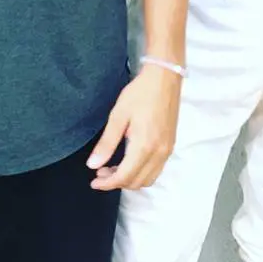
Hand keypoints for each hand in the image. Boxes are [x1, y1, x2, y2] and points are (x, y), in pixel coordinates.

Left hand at [87, 65, 181, 190]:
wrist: (165, 78)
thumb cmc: (140, 93)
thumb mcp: (118, 115)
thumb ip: (106, 143)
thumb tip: (92, 165)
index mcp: (144, 146)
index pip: (124, 177)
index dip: (107, 184)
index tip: (93, 181)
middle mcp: (159, 153)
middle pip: (137, 182)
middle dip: (117, 182)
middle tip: (101, 171)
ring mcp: (167, 150)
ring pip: (148, 179)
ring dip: (130, 179)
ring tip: (114, 167)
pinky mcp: (171, 145)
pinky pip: (156, 169)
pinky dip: (142, 172)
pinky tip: (130, 161)